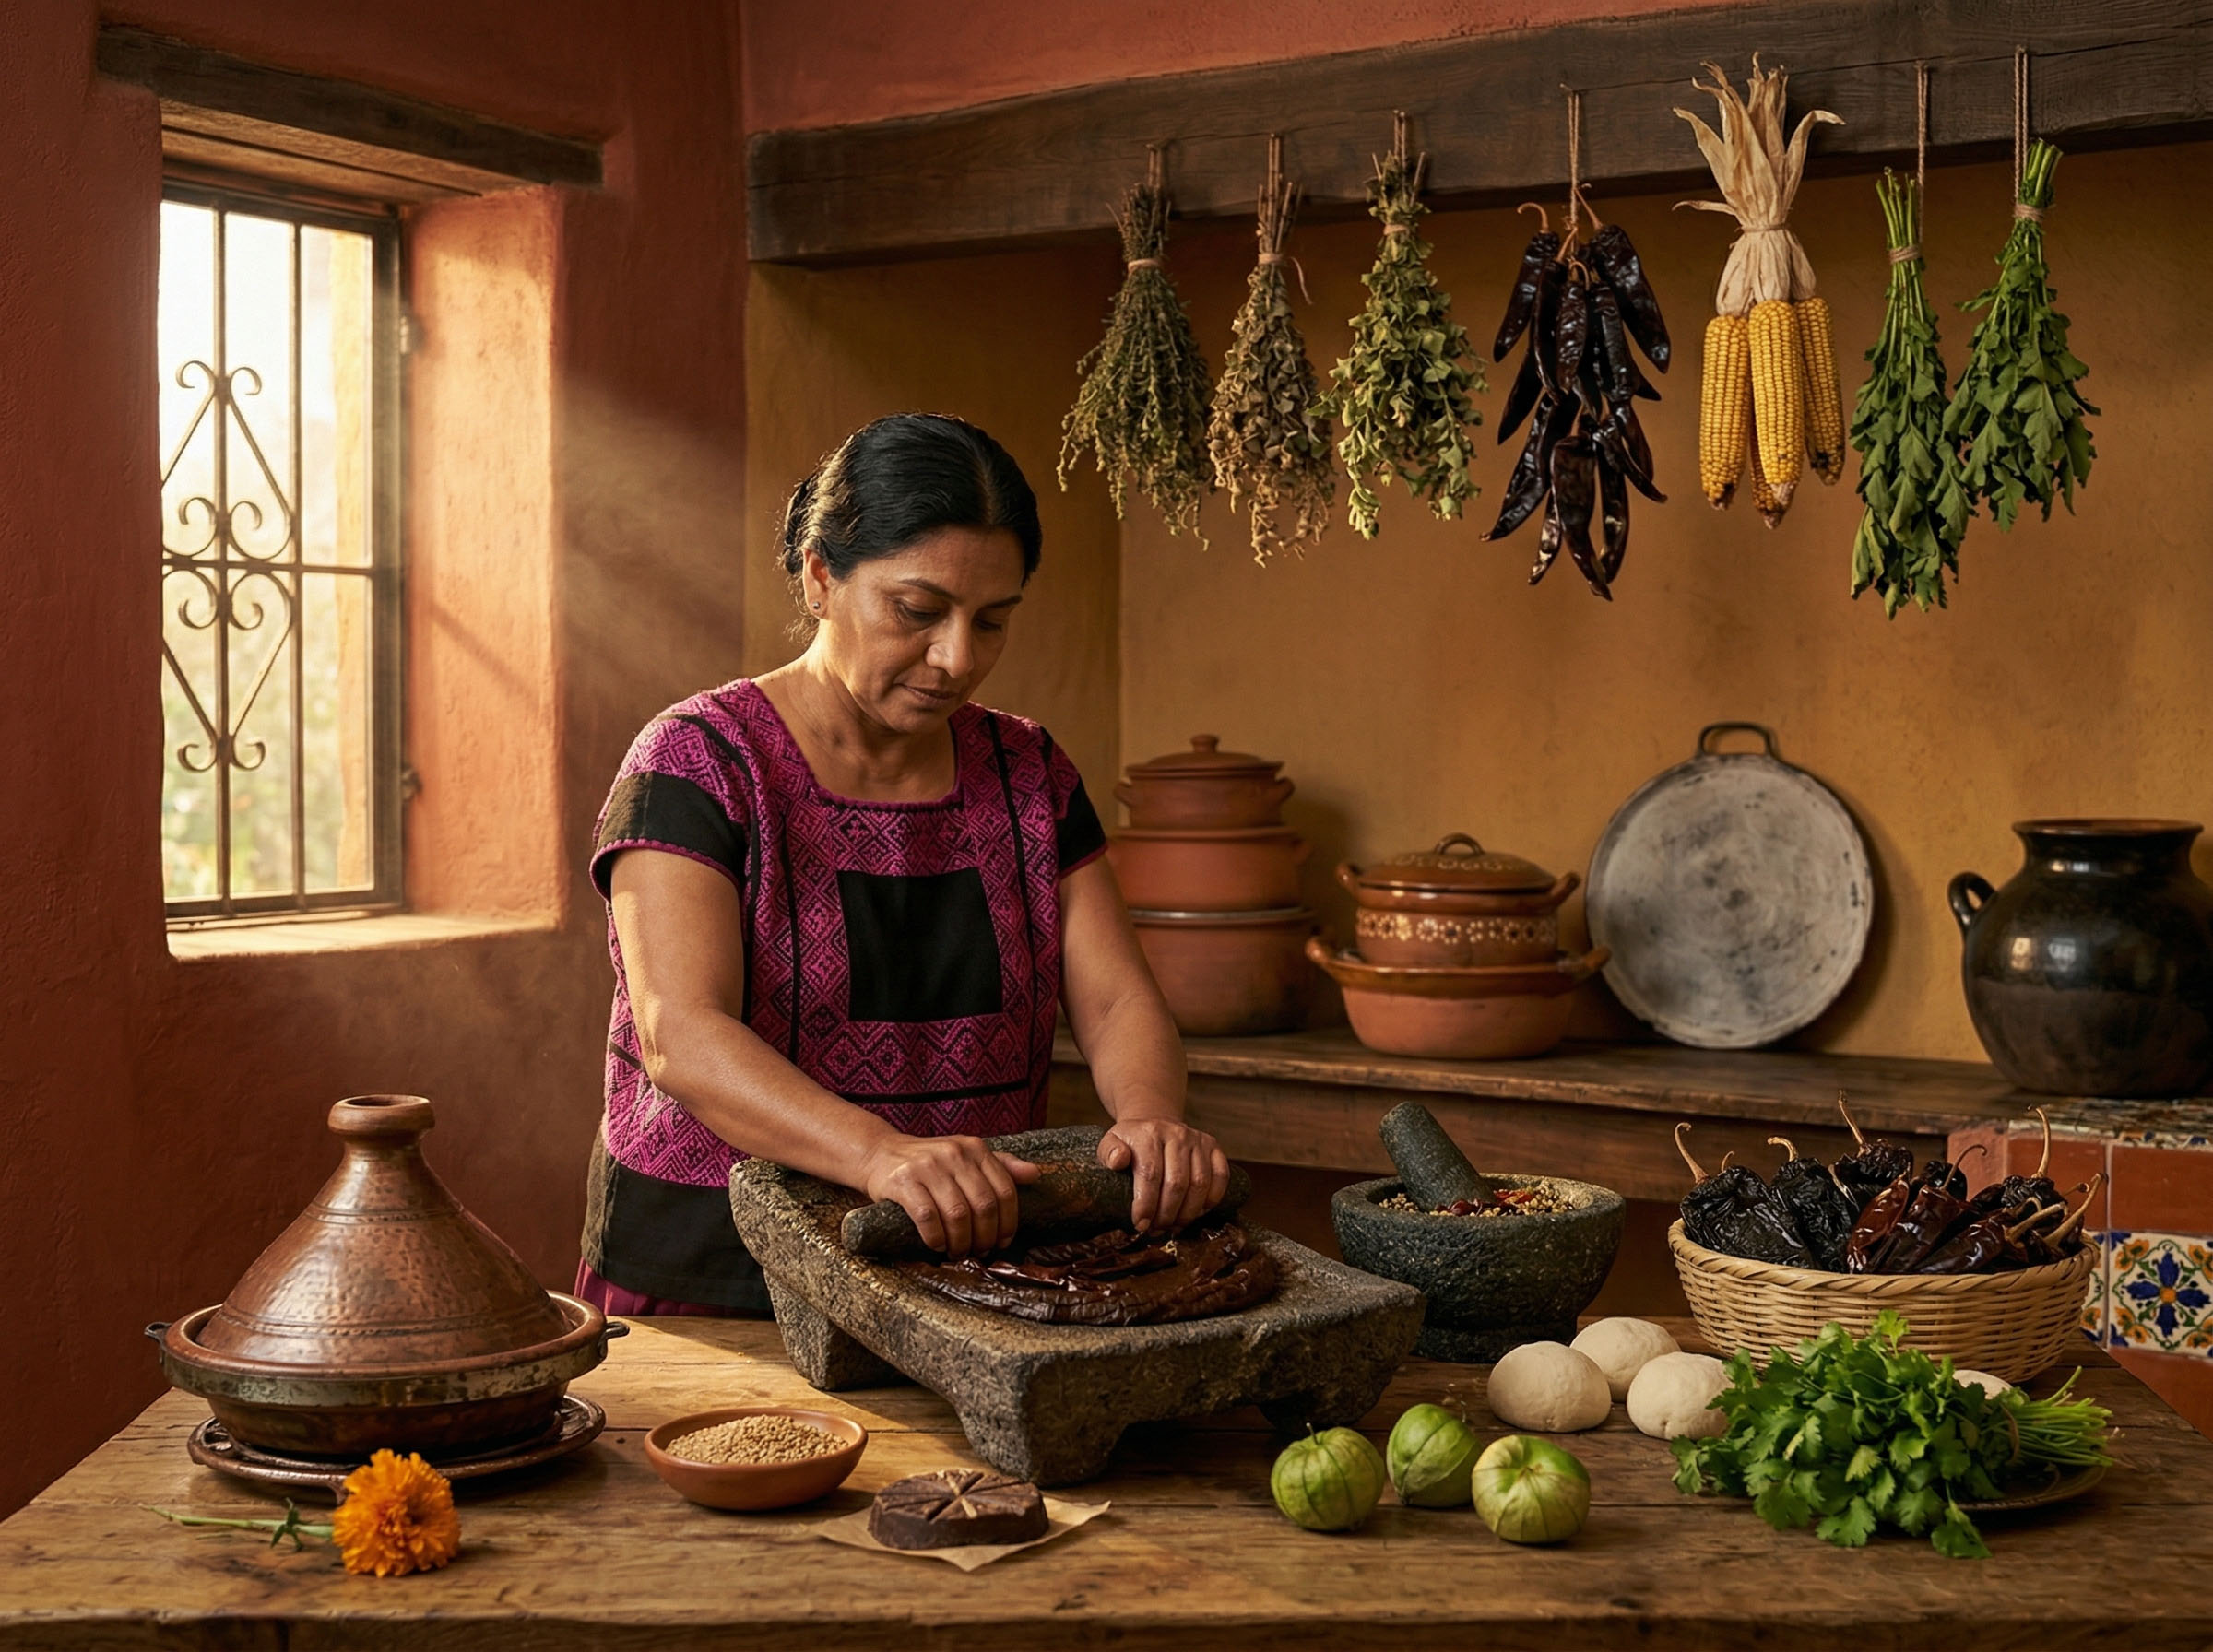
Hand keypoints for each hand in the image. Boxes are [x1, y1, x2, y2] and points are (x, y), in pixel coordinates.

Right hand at [860, 1134, 1039, 1256]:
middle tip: (978, 1252)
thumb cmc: (930, 1162)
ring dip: (961, 1242)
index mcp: (975, 1148)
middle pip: (984, 1206)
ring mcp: (927, 1166)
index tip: (1002, 1242)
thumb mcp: (966, 1157)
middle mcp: (954, 1153)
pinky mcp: (902, 1181)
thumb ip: (1000, 1165)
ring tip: (957, 1252)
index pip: (1005, 1191)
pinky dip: (936, 1238)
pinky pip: (927, 1217)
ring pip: (958, 1214)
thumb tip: (1035, 1174)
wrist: (880, 1153)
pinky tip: (937, 1244)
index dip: (1008, 1223)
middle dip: (985, 1237)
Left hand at [1098, 1117, 1228, 1232]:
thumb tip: (1117, 1161)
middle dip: (1166, 1214)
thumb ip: (1109, 1153)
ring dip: (1188, 1212)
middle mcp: (1176, 1134)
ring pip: (1200, 1183)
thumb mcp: (1111, 1143)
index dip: (1146, 1204)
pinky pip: (1221, 1176)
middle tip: (1157, 1229)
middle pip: (1177, 1183)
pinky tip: (1198, 1211)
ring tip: (1174, 1225)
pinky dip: (1212, 1199)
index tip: (1140, 1224)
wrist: (1154, 1122)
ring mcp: (1198, 1140)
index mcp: (1148, 1134)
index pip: (1150, 1174)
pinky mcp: (1214, 1147)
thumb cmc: (1132, 1142)